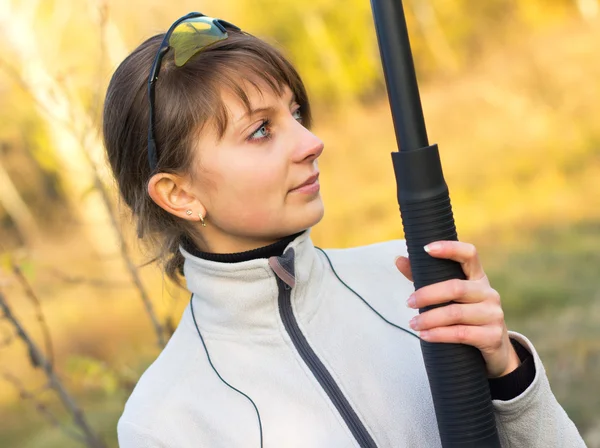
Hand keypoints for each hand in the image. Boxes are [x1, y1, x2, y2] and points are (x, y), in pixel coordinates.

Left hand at [395, 241, 520, 377]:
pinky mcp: (492, 336)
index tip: (426, 249)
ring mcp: (493, 314)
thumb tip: (399, 259)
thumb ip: (425, 278)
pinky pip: (461, 334)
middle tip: (408, 302)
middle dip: (427, 295)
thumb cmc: (465, 316)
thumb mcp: (450, 296)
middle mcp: (488, 292)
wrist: (495, 350)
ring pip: (455, 313)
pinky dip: (438, 334)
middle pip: (456, 287)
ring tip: (412, 323)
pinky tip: (424, 336)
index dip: (450, 248)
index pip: (469, 254)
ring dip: (429, 318)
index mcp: (477, 277)